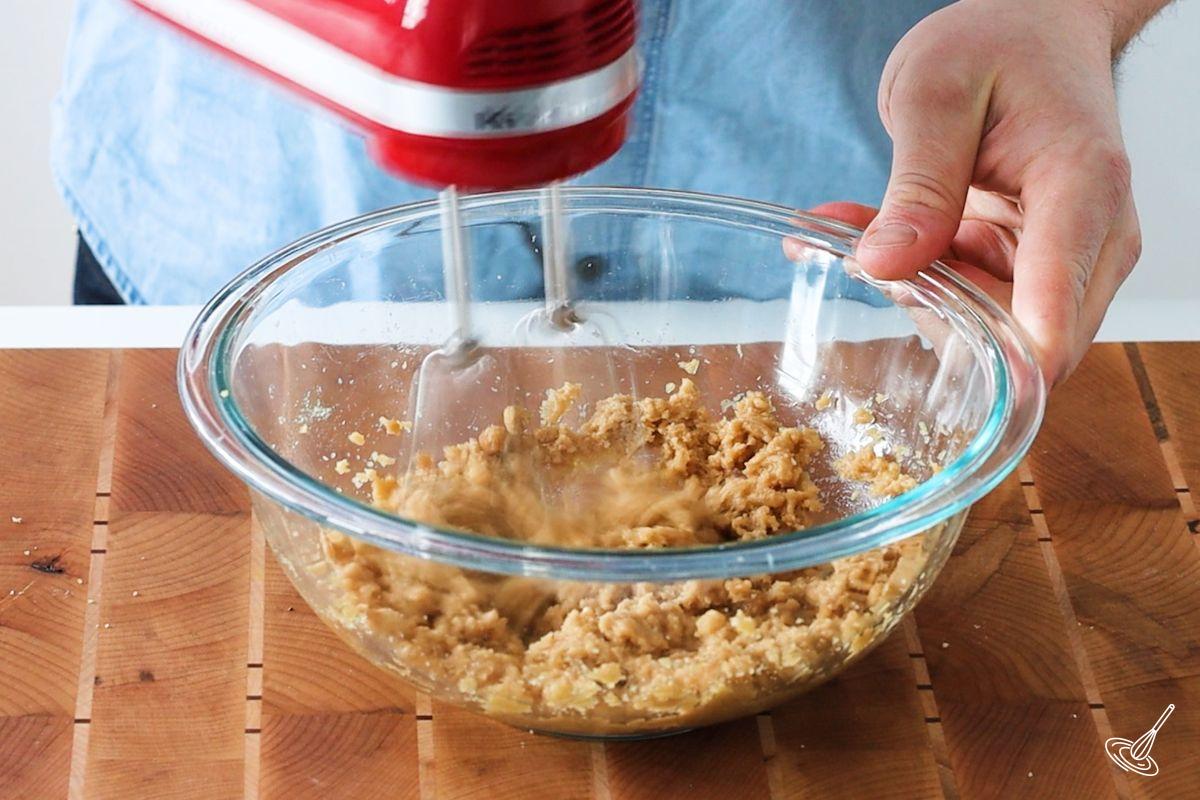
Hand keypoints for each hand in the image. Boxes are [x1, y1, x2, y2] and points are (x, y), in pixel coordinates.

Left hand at [843, 0, 1148, 383]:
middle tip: (866, 255)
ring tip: (857, 232)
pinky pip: (969, 306)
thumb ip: (917, 185)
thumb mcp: (934, 96)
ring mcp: (1064, 261)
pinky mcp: (1030, 270)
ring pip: (988, 333)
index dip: (1014, 361)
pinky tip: (870, 234)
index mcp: (1082, 187)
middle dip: (934, 315)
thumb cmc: (998, 44)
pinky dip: (914, 280)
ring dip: (912, 294)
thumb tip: (886, 267)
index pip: (1058, 300)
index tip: (964, 387)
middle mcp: (1092, 238)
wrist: (1033, 30)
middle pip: (1024, 339)